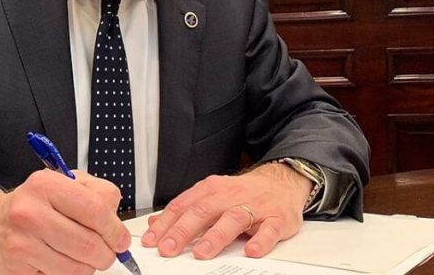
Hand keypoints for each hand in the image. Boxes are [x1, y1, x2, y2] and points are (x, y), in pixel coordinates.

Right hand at [0, 170, 131, 274]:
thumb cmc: (31, 204)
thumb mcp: (62, 183)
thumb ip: (95, 192)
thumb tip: (116, 216)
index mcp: (45, 186)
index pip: (95, 210)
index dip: (115, 229)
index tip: (121, 239)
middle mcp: (30, 213)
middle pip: (89, 244)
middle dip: (106, 253)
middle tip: (107, 252)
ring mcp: (21, 244)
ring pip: (77, 268)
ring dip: (88, 266)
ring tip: (81, 254)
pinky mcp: (17, 270)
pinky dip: (67, 273)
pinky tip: (59, 259)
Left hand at [141, 163, 311, 258]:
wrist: (282, 181)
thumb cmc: (243, 193)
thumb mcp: (211, 196)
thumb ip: (185, 210)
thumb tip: (155, 223)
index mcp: (211, 190)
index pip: (183, 206)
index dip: (166, 224)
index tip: (151, 240)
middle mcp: (231, 196)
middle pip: (204, 211)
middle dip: (183, 231)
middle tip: (168, 249)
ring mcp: (255, 206)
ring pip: (233, 219)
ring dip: (216, 236)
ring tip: (202, 253)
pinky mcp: (277, 218)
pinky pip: (269, 230)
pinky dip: (260, 240)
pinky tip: (250, 251)